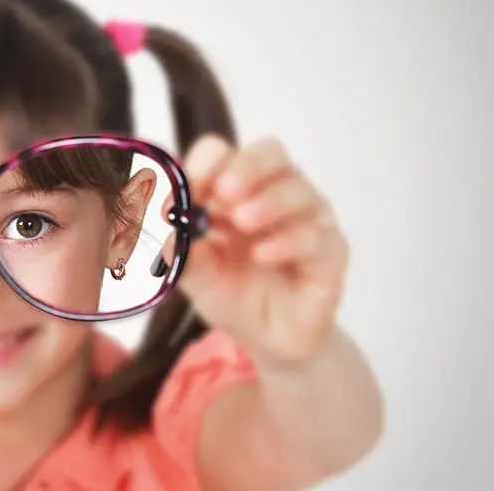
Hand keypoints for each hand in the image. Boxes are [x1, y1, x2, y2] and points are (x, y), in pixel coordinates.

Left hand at [166, 135, 348, 368]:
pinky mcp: (330, 251)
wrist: (266, 340)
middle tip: (223, 191)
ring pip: (298, 191)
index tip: (189, 186)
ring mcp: (308, 219)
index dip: (207, 164)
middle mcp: (276, 194)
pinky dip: (286, 241)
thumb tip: (163, 222)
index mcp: (236, 191)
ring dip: (267, 202)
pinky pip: (314, 236)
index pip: (225, 155)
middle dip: (246, 167)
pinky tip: (263, 254)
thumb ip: (180, 249)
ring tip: (242, 222)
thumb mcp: (195, 275)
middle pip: (270, 154)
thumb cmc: (231, 294)